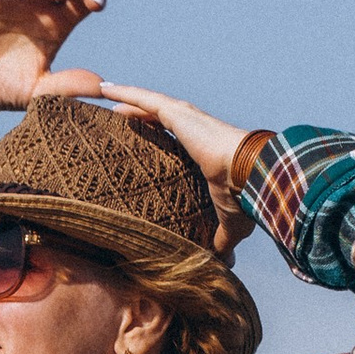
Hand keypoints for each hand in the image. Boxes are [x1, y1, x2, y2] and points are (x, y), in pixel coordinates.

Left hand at [95, 81, 260, 229]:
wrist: (251, 176)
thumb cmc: (243, 198)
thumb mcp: (229, 223)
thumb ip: (221, 240)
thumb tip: (224, 264)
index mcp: (203, 148)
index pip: (173, 139)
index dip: (155, 136)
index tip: (138, 141)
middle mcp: (194, 127)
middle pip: (156, 117)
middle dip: (136, 114)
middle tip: (113, 117)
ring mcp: (186, 117)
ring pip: (147, 104)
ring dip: (126, 99)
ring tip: (103, 94)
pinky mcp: (179, 113)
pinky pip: (144, 100)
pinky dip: (125, 93)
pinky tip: (105, 89)